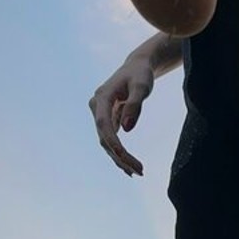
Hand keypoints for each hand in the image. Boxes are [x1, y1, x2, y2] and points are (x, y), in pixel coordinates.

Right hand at [89, 55, 155, 175]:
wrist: (137, 67)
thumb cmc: (140, 74)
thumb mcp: (141, 86)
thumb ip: (135, 105)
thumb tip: (127, 130)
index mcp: (101, 97)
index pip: (103, 124)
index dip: (113, 142)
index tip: (125, 157)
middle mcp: (96, 107)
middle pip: (104, 137)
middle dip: (120, 156)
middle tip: (139, 170)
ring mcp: (100, 114)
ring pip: (106, 142)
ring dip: (120, 158)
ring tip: (137, 172)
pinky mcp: (107, 120)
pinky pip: (111, 140)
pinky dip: (120, 154)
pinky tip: (130, 167)